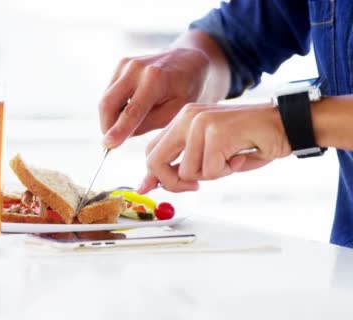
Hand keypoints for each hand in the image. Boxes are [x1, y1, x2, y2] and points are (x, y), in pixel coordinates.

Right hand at [99, 48, 211, 148]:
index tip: (108, 145)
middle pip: (108, 103)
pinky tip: (127, 109)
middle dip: (106, 126)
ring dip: (109, 117)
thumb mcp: (175, 111)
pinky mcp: (120, 64)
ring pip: (105, 98)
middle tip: (112, 142)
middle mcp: (136, 69)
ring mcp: (126, 64)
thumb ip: (148, 124)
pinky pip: (109, 92)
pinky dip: (114, 106)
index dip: (118, 129)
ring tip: (124, 124)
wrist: (187, 58)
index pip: (131, 111)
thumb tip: (122, 134)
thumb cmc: (185, 88)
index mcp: (155, 80)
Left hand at [138, 102, 291, 192]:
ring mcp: (200, 123)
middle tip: (194, 187)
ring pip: (186, 171)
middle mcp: (187, 117)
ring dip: (211, 175)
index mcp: (184, 119)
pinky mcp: (216, 133)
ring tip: (230, 159)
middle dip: (171, 182)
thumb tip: (152, 184)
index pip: (152, 150)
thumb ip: (182, 164)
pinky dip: (226, 172)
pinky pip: (209, 171)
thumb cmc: (251, 139)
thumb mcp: (210, 153)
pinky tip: (240, 156)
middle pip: (156, 160)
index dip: (152, 174)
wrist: (285, 124)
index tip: (152, 189)